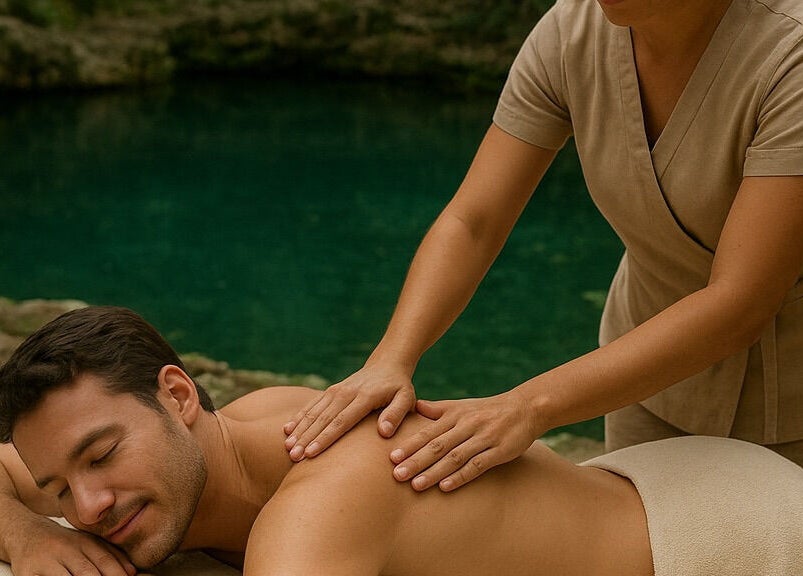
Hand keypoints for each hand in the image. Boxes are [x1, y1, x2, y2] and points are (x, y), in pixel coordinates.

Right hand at [7, 516, 135, 575]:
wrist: (26, 534)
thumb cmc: (63, 544)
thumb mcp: (87, 544)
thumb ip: (111, 556)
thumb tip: (132, 572)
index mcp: (85, 543)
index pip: (105, 561)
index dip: (116, 574)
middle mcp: (67, 549)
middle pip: (87, 572)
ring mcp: (46, 560)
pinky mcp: (27, 571)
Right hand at [283, 363, 416, 460]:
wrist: (386, 365)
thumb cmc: (399, 388)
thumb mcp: (406, 398)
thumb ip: (396, 414)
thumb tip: (384, 432)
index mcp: (364, 397)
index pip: (342, 421)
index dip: (326, 438)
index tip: (312, 453)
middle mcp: (346, 392)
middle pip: (323, 419)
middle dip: (307, 438)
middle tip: (294, 457)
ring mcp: (335, 391)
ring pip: (314, 412)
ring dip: (300, 430)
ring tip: (288, 448)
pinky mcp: (330, 391)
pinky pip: (311, 405)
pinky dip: (298, 417)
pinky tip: (287, 430)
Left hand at [390, 389, 541, 491]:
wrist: (525, 408)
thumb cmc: (488, 409)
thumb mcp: (462, 405)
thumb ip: (438, 409)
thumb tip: (414, 407)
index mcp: (455, 415)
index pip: (428, 432)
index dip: (410, 445)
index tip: (392, 458)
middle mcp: (466, 426)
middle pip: (437, 445)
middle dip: (416, 461)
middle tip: (397, 475)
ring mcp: (483, 438)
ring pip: (455, 457)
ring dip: (434, 472)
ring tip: (416, 485)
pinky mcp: (499, 451)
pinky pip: (477, 465)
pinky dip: (461, 476)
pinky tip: (446, 487)